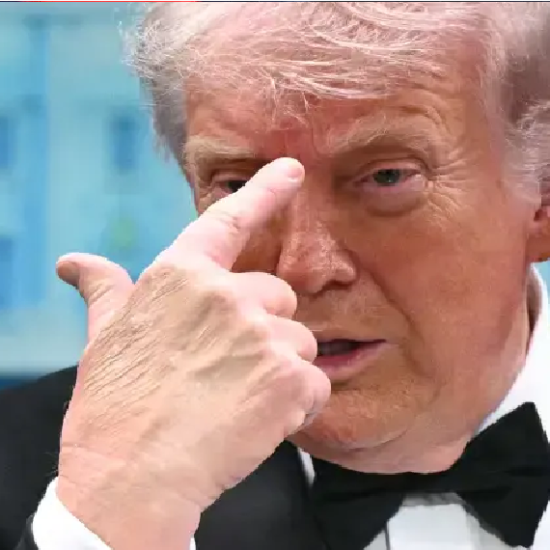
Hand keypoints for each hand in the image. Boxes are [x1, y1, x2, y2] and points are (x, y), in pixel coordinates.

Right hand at [56, 158, 330, 549]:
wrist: (131, 478)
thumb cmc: (114, 407)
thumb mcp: (105, 338)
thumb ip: (104, 291)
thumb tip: (76, 264)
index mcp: (181, 276)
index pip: (229, 220)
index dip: (265, 191)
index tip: (291, 169)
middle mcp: (226, 295)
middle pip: (278, 298)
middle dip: (264, 329)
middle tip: (231, 368)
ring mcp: (260, 335)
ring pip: (300, 341)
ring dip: (281, 369)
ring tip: (240, 399)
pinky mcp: (288, 378)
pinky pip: (315, 381)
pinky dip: (298, 403)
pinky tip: (261, 421)